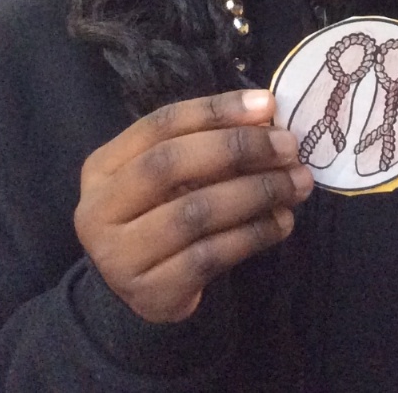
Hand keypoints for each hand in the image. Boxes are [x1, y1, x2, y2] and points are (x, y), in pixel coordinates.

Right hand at [75, 90, 312, 322]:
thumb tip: (267, 116)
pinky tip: (282, 222)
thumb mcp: (170, 178)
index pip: (160, 125)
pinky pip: (211, 255)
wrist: (143, 292)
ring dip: (256, 193)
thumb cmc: (161, 216)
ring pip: (195, 212)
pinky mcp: (152, 291)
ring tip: (296, 183)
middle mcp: (101, 209)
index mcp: (103, 167)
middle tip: (288, 146)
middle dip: (238, 149)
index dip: (215, 110)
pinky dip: (254, 234)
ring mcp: (121, 255)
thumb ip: (207, 146)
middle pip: (170, 164)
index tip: (267, 104)